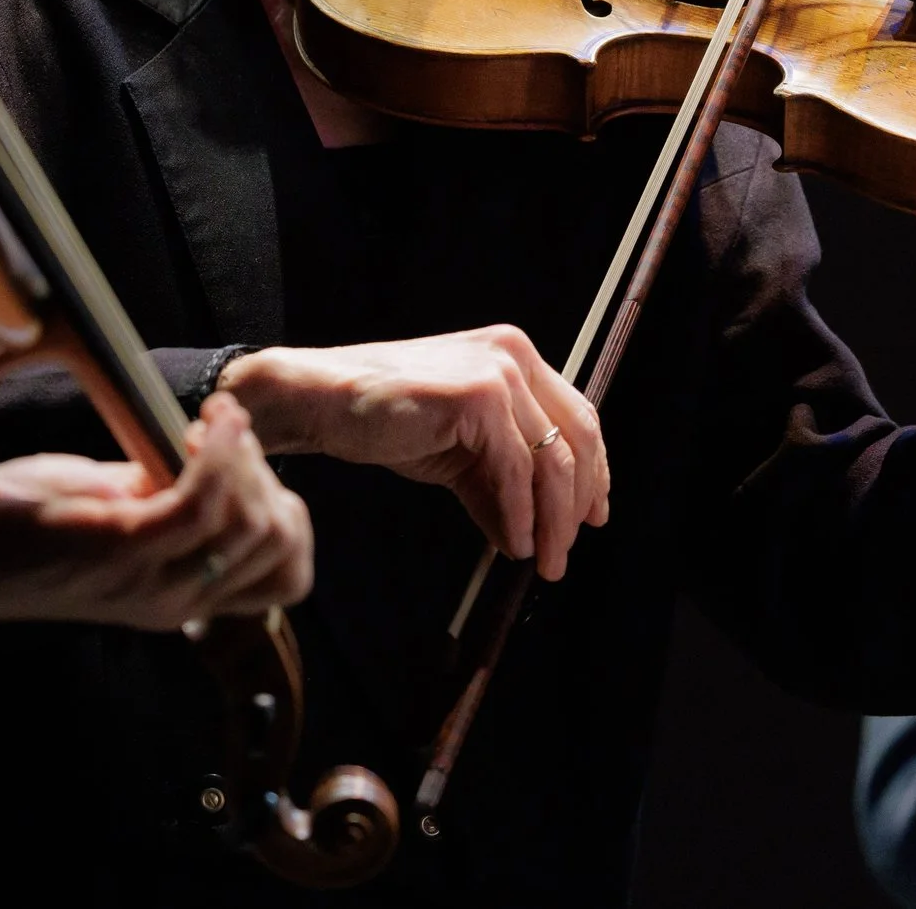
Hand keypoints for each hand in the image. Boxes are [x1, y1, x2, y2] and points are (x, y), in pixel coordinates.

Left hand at [0, 393, 312, 630]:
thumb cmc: (30, 528)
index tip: (245, 463)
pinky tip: (204, 422)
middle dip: (264, 471)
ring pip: (250, 521)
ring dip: (242, 453)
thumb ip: (168, 499)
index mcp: (185, 599)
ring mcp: (155, 582)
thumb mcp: (120, 517)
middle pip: (277, 541)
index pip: (289, 576)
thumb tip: (210, 455)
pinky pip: (203, 500)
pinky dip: (217, 451)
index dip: (288, 513)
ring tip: (216, 418)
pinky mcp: (125, 549)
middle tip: (225, 430)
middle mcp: (179, 602)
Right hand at [217, 326, 609, 579]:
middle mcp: (514, 356)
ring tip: (543, 560)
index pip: (577, 417)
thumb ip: (495, 485)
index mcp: (514, 358)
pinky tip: (514, 544)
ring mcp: (499, 371)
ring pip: (552, 459)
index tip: (592, 515)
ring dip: (553, 521)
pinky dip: (520, 514)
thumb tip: (526, 536)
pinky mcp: (479, 396)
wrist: (321, 400)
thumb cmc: (382, 420)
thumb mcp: (454, 455)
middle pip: (577, 438)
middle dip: (577, 504)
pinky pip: (515, 470)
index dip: (593, 472)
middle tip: (565, 553)